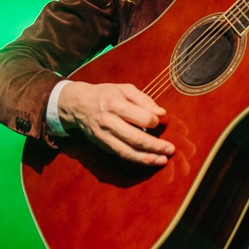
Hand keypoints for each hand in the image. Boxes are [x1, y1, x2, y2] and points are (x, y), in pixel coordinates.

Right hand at [57, 82, 171, 165]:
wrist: (77, 104)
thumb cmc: (105, 94)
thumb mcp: (124, 89)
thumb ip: (144, 99)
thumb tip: (161, 113)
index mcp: (116, 104)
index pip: (142, 118)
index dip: (155, 121)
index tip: (159, 121)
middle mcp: (109, 122)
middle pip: (136, 139)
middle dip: (156, 146)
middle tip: (170, 149)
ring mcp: (104, 136)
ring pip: (128, 152)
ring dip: (147, 158)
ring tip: (162, 160)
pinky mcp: (102, 145)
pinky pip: (121, 155)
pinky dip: (136, 159)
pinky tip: (148, 160)